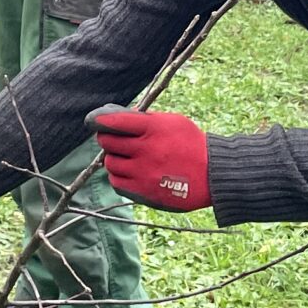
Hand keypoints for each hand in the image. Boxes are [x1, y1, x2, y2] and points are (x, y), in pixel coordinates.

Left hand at [90, 106, 211, 212]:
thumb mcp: (172, 121)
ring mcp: (143, 173)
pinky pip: (116, 183)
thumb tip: (115, 115)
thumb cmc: (191, 144)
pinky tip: (129, 173)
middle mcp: (146, 150)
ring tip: (127, 158)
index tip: (94, 121)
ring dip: (114, 159)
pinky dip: (118, 177)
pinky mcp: (143, 192)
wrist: (212, 174)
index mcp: (153, 128)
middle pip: (107, 142)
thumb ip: (144, 119)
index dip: (99, 120)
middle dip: (108, 139)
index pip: (113, 121)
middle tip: (115, 140)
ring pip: (110, 163)